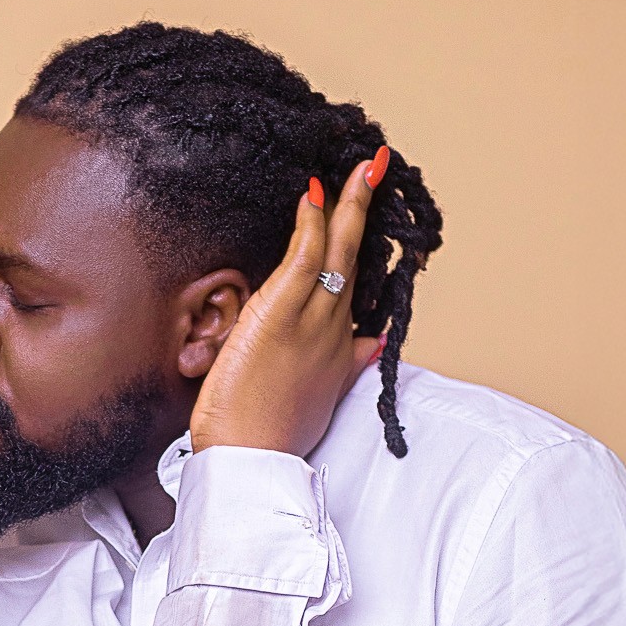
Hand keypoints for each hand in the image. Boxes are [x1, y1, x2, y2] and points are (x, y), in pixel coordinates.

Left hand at [189, 153, 388, 457]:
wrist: (251, 458)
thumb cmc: (271, 434)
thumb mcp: (320, 397)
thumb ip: (346, 365)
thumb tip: (371, 343)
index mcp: (340, 347)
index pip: (355, 283)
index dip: (362, 245)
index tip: (367, 214)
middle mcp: (334, 329)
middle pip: (355, 258)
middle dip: (365, 210)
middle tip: (374, 167)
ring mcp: (310, 322)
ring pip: (337, 252)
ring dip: (349, 205)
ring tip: (360, 168)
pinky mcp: (280, 318)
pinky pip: (303, 260)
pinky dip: (312, 226)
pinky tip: (314, 197)